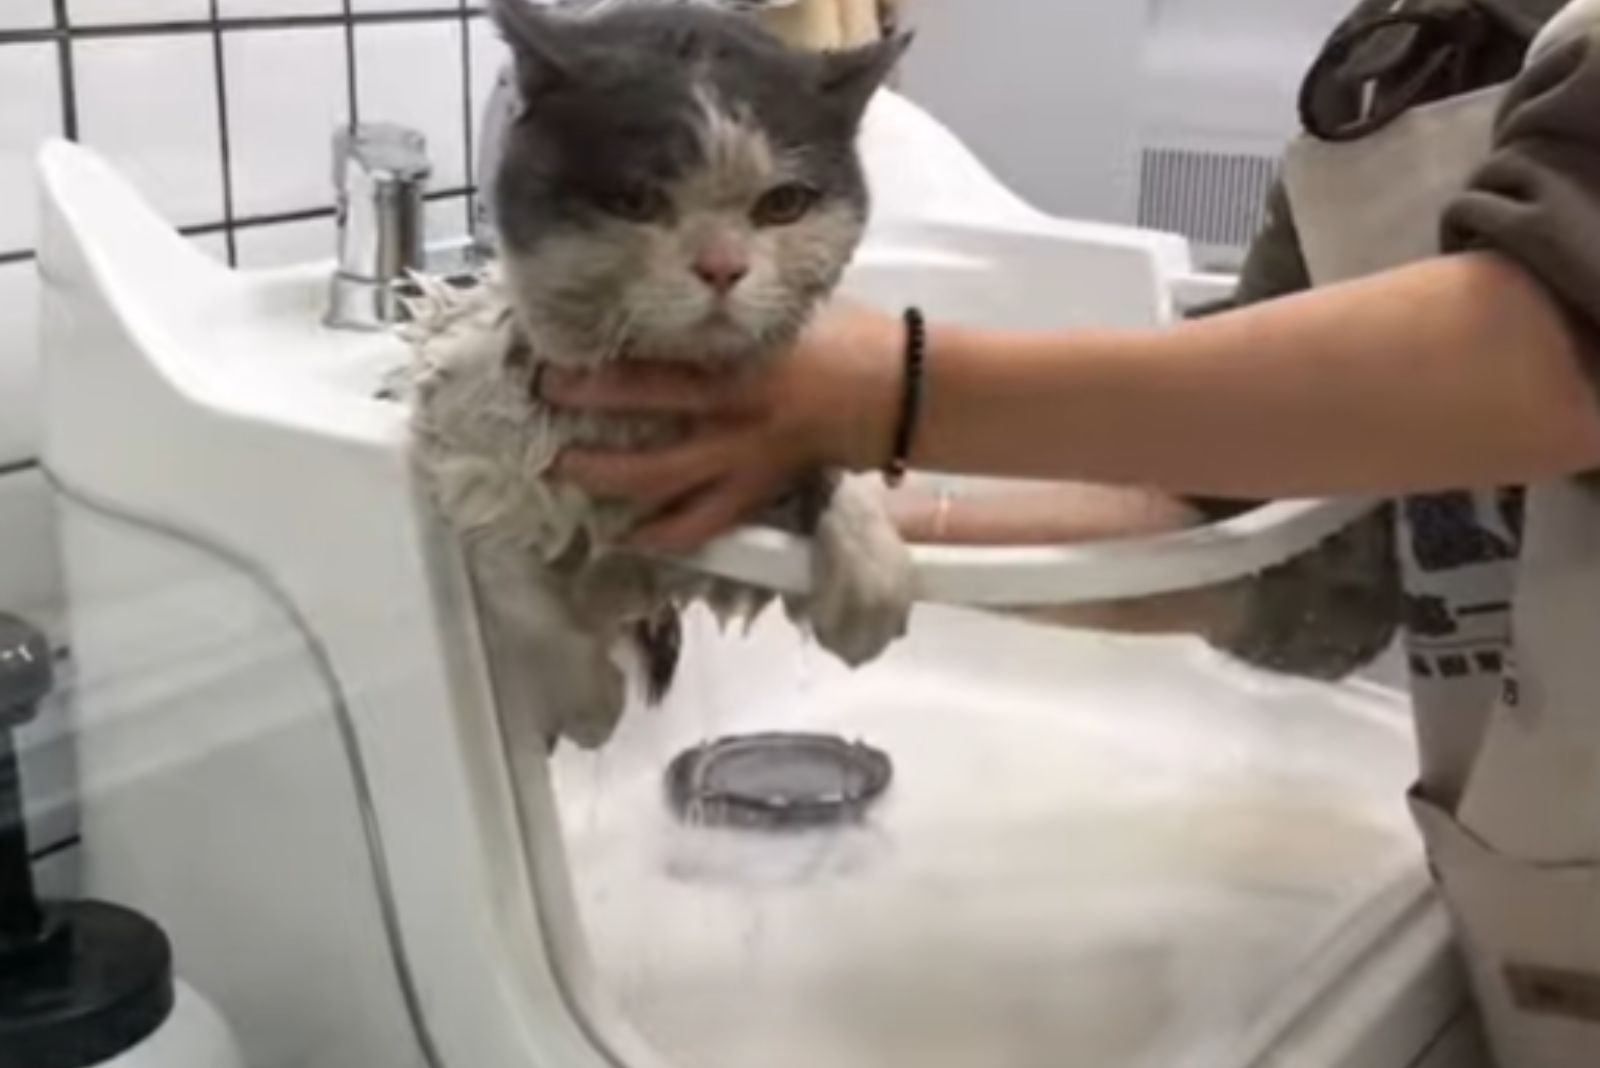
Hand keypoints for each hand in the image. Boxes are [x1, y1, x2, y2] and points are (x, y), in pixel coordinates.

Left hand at [547, 301, 904, 552]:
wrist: (903, 392)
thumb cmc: (848, 336)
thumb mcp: (785, 310)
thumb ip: (731, 314)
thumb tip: (679, 295)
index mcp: (741, 375)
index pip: (653, 383)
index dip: (598, 386)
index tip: (551, 377)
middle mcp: (739, 429)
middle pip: (655, 459)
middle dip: (599, 461)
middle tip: (552, 451)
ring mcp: (752, 469)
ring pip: (680, 505)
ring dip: (627, 506)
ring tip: (585, 502)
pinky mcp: (766, 490)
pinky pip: (713, 523)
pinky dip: (675, 536)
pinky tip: (641, 539)